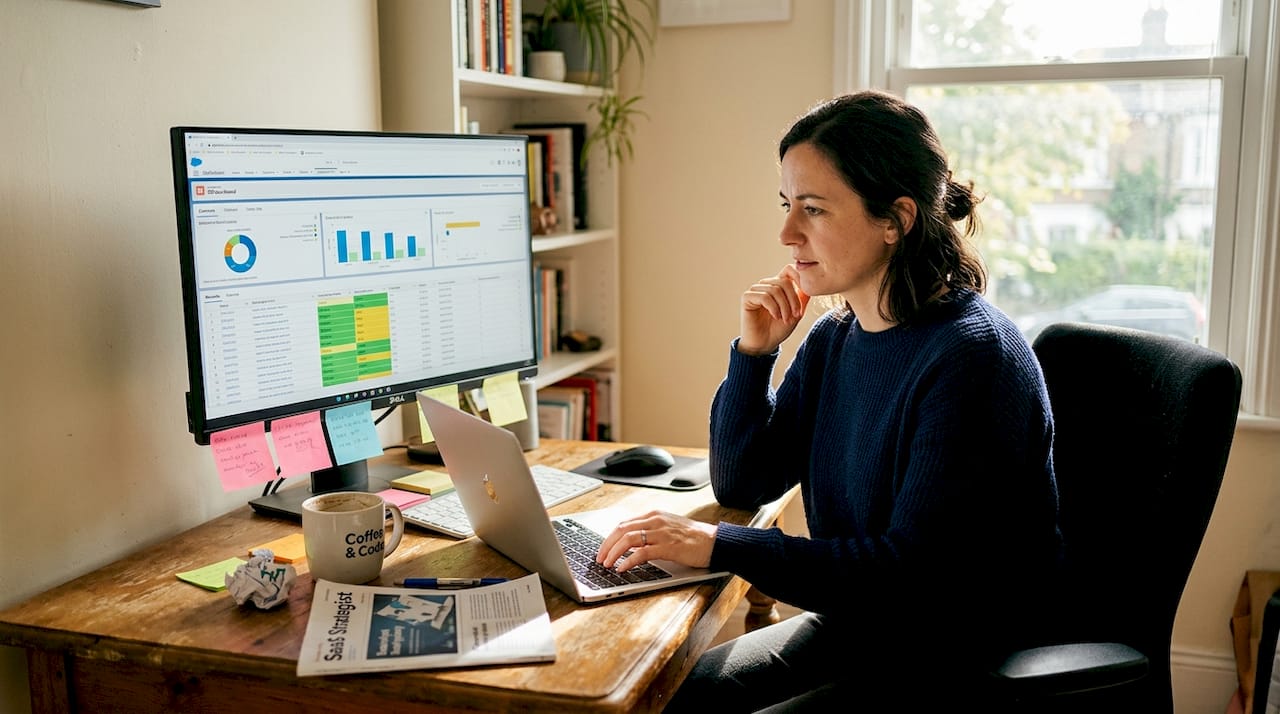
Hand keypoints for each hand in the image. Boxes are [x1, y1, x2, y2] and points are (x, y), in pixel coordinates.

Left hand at [595, 511, 717, 572]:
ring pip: (628, 539)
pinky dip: (628, 560)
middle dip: (606, 545)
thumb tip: (631, 545)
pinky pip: (642, 552)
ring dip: (613, 552)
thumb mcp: (669, 529)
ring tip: (607, 564)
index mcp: (654, 515)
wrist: (716, 542)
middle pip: (622, 530)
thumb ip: (651, 533)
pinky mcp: (668, 546)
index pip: (624, 524)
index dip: (610, 537)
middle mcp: (656, 520)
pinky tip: (623, 568)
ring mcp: (662, 533)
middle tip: (599, 558)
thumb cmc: (694, 538)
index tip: (603, 549)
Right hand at [738, 265, 809, 355]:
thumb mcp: (796, 312)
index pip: (788, 269)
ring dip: (784, 307)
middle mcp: (766, 285)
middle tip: (796, 315)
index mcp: (778, 285)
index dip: (799, 277)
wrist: (765, 344)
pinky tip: (776, 317)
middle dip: (793, 300)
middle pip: (785, 281)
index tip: (805, 293)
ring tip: (786, 319)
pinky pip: (765, 297)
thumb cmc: (779, 329)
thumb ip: (803, 297)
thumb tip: (810, 283)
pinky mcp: (747, 297)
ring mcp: (756, 290)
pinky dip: (774, 308)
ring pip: (775, 290)